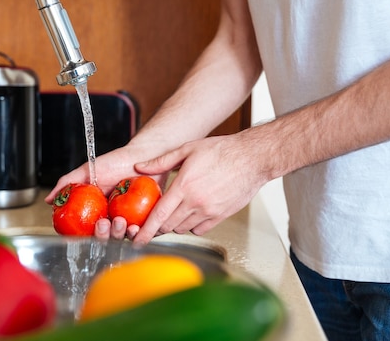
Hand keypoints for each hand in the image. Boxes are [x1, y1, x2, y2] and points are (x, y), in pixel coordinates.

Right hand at [44, 143, 170, 241]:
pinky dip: (136, 234)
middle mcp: (111, 219)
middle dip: (102, 236)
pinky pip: (140, 234)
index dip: (82, 235)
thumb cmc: (117, 162)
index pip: (86, 230)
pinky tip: (134, 227)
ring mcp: (127, 221)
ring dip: (118, 235)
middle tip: (102, 223)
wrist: (143, 156)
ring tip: (120, 221)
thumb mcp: (88, 170)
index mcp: (96, 212)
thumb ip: (68, 183)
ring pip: (120, 238)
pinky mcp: (144, 222)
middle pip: (103, 238)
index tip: (81, 231)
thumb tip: (48, 199)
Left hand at [131, 133, 266, 244]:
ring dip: (175, 224)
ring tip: (177, 210)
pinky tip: (192, 213)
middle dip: (158, 225)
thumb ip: (161, 161)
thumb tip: (140, 167)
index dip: (146, 230)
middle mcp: (196, 201)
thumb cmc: (222, 151)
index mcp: (184, 186)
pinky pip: (200, 230)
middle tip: (155, 219)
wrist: (252, 158)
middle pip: (169, 225)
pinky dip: (192, 226)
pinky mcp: (221, 216)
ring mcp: (209, 211)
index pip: (159, 214)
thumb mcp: (187, 149)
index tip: (137, 239)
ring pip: (183, 228)